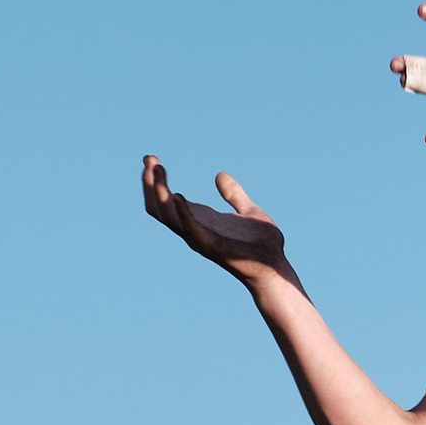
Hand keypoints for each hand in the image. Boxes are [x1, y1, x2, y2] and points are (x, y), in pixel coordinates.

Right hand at [143, 158, 293, 288]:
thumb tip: (220, 175)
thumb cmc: (262, 245)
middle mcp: (194, 229)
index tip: (151, 158)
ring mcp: (200, 238)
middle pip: (159, 207)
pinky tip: (178, 196)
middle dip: (150, 183)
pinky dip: (182, 213)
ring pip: (168, 216)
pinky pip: (191, 230)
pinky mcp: (212, 246)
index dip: (155, 181)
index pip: (166, 200)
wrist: (276, 266)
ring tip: (158, 169)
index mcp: (200, 219)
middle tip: (149, 158)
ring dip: (159, 192)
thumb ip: (233, 194)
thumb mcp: (248, 210)